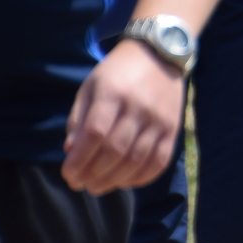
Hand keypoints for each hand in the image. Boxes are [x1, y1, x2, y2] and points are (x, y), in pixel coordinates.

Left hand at [62, 40, 183, 194]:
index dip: (80, 159)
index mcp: (113, 93)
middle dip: (93, 174)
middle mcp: (138, 107)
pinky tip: (125, 182)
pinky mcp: (174, 129)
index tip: (68, 174)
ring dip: (114, 180)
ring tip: (97, 187)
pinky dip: (142, 178)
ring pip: (137, 160)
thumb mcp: (90, 87)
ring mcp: (159, 119)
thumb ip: (79, 119)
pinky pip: (160, 161)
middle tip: (80, 184)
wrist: (159, 55)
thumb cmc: (117, 73)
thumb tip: (71, 150)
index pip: (95, 133)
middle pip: (115, 150)